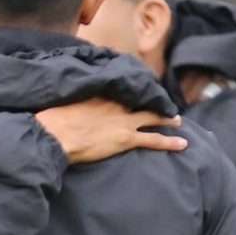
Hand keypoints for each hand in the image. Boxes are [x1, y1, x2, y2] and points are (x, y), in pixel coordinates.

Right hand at [31, 100, 184, 163]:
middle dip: (154, 102)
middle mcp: (116, 104)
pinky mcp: (127, 138)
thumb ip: (75, 101)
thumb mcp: (65, 102)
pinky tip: (182, 144)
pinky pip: (154, 139)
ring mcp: (124, 121)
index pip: (123, 91)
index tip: (138, 92)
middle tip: (164, 104)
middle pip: (142, 100)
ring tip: (178, 122)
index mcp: (101, 94)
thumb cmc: (53, 119)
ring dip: (167, 119)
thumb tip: (71, 105)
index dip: (133, 93)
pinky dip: (169, 142)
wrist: (56, 133)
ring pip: (153, 117)